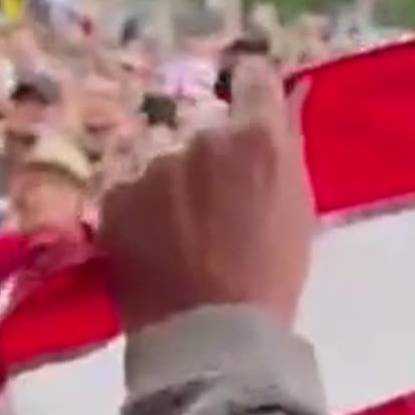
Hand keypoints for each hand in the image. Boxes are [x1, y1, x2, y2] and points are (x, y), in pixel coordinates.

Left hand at [99, 58, 313, 330]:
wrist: (211, 335)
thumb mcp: (298, 205)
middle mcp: (202, 139)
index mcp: (256, 138)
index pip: (254, 79)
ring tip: (187, 243)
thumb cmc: (271, 273)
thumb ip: (289, 141)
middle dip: (215, 164)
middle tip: (223, 215)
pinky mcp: (116, 198)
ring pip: (170, 168)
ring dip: (177, 192)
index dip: (253, 91)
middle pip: (210, 136)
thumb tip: (294, 89)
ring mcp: (154, 167)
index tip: (253, 111)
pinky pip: (135, 196)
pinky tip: (158, 251)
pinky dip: (145, 215)